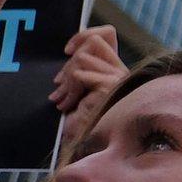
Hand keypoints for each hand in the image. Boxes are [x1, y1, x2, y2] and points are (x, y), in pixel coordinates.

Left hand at [52, 26, 126, 144]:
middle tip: (58, 85)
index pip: (107, 34)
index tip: (66, 51)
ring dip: (67, 79)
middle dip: (69, 63)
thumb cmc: (82, 123)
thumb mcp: (80, 89)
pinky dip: (69, 90)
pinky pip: (80, 75)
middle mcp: (123, 71)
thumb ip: (81, 69)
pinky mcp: (111, 88)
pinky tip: (67, 106)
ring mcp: (119, 79)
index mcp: (117, 69)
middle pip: (93, 42)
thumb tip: (71, 50)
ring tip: (62, 98)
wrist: (88, 148)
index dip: (84, 35)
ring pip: (84, 57)